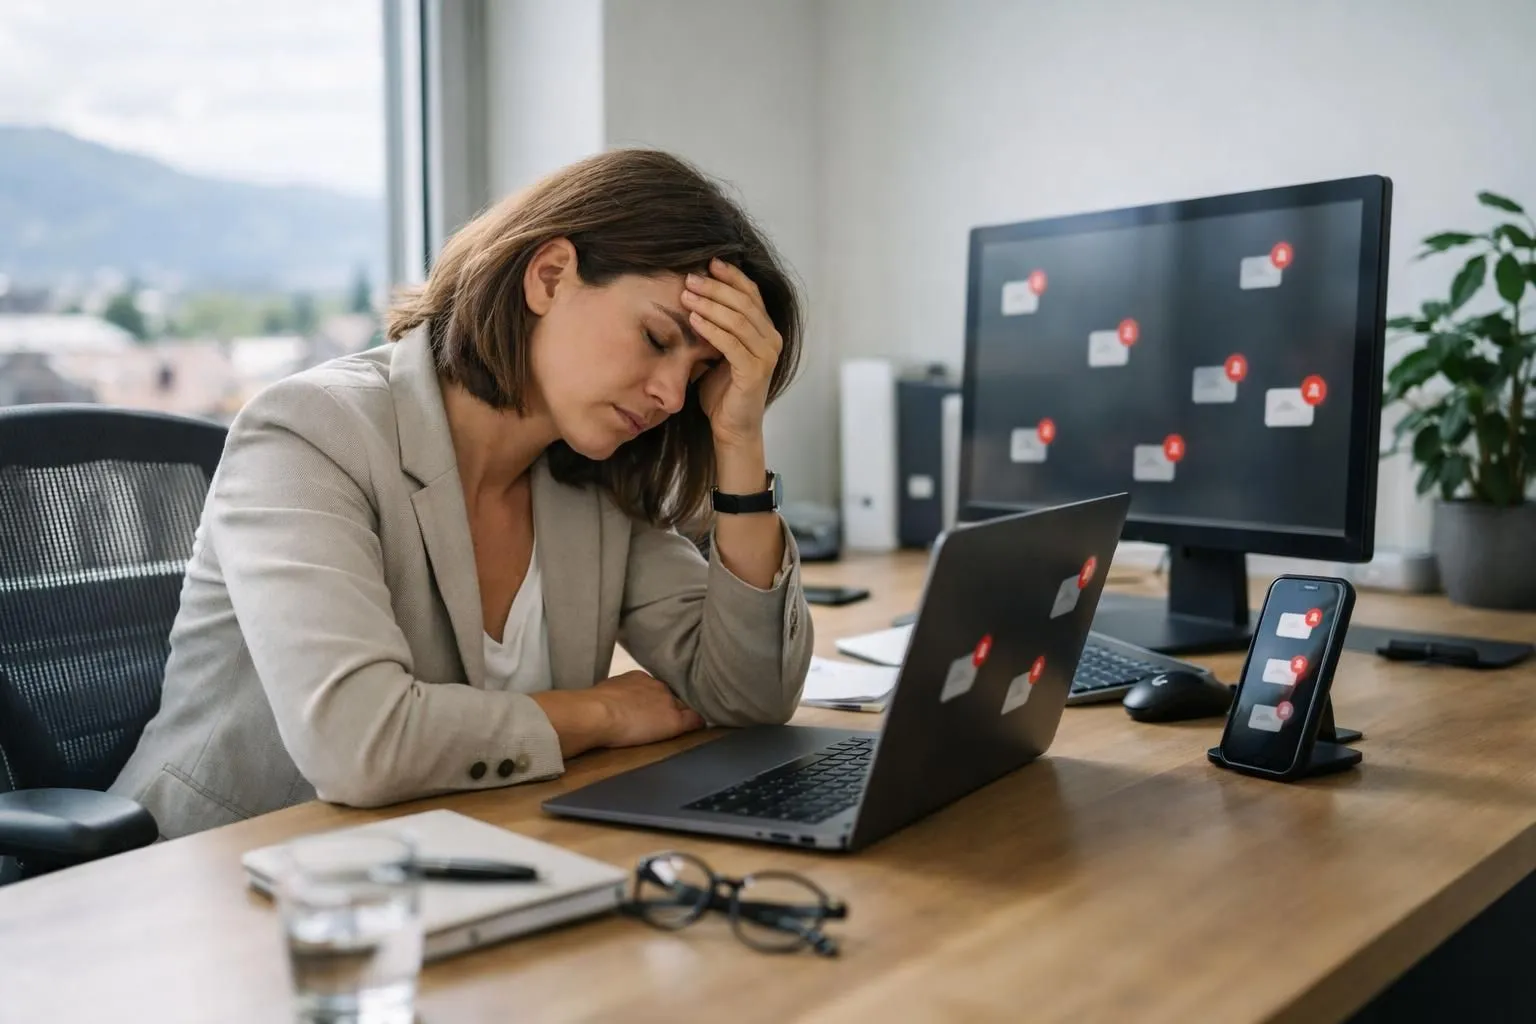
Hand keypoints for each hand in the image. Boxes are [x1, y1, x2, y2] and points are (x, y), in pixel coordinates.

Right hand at [530, 670, 702, 758]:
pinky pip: (695, 720)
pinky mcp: (673, 719)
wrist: (596, 712)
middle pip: (671, 696)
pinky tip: (698, 729)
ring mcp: (667, 701)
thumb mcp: (604, 694)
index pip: (654, 689)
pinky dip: (697, 724)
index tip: (653, 709)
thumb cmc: (590, 705)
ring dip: (683, 713)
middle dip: (671, 705)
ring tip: (686, 723)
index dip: (656, 700)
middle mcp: (655, 685)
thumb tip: (609, 704)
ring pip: (683, 706)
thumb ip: (614, 696)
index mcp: (638, 678)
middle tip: (668, 718)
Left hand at [681, 258, 782, 450]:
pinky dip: (711, 329)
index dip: (731, 275)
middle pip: (743, 302)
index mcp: (765, 329)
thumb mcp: (718, 350)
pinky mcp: (755, 371)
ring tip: (686, 295)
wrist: (731, 426)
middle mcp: (771, 339)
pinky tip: (693, 320)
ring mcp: (766, 355)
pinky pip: (731, 343)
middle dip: (715, 287)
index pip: (751, 293)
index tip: (707, 262)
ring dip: (710, 304)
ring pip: (737, 319)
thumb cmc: (722, 389)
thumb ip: (715, 324)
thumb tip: (692, 292)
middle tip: (689, 278)